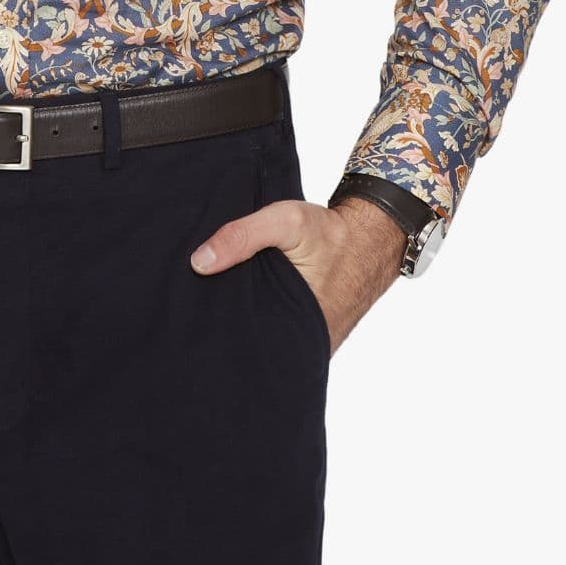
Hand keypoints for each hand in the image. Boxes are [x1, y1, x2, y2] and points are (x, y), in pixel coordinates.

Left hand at [189, 192, 407, 352]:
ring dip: (248, 323)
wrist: (371, 236)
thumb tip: (199, 263)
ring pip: (268, 338)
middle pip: (254, 342)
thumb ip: (242, 237)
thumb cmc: (330, 232)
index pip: (245, 341)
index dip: (218, 329)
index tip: (193, 312)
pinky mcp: (313, 333)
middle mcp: (306, 343)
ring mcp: (311, 341)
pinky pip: (282, 332)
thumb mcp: (285, 221)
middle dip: (229, 328)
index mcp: (296, 326)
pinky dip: (265, 319)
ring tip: (219, 305)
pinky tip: (248, 302)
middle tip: (200, 309)